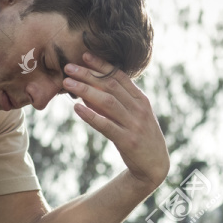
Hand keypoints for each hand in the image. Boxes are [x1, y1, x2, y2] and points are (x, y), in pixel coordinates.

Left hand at [63, 53, 169, 189]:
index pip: (120, 77)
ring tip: (67, 83)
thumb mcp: (134, 117)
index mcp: (142, 100)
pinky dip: (90, 116)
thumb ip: (117, 103)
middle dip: (88, 74)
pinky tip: (77, 108)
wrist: (155, 166)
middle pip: (110, 86)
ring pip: (107, 102)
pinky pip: (106, 125)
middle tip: (69, 67)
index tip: (85, 56)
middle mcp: (139, 109)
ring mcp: (134, 125)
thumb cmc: (140, 138)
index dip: (102, 65)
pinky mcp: (127, 141)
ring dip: (85, 90)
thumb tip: (89, 92)